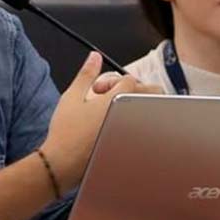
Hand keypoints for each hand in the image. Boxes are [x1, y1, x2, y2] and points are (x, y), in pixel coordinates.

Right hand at [40, 53, 156, 189]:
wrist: (63, 163)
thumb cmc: (66, 132)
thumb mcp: (72, 97)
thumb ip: (86, 74)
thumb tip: (94, 57)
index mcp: (117, 98)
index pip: (129, 79)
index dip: (114, 82)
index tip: (99, 91)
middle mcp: (132, 113)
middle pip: (152, 90)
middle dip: (137, 89)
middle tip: (116, 97)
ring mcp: (137, 131)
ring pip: (156, 109)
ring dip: (143, 105)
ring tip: (122, 111)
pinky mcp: (138, 146)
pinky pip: (152, 131)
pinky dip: (145, 126)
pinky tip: (125, 130)